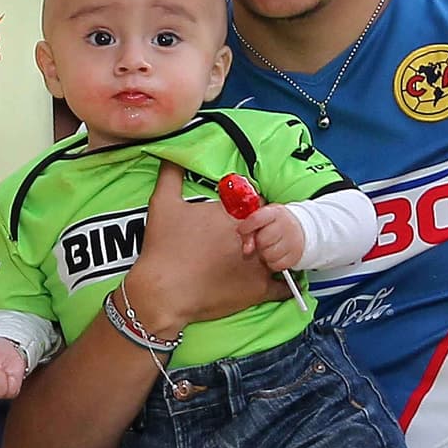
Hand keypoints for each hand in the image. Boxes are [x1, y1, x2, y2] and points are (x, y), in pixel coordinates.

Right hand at [129, 164, 283, 335]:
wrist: (163, 292)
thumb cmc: (163, 249)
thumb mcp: (162, 204)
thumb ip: (171, 174)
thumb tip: (170, 155)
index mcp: (234, 214)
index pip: (259, 203)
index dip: (253, 209)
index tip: (245, 215)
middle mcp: (252, 237)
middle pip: (271, 228)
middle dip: (264, 231)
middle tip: (253, 237)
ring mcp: (257, 264)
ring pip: (280, 254)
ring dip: (276, 254)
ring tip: (269, 257)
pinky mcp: (258, 289)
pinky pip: (283, 287)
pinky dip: (286, 284)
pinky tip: (283, 282)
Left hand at [236, 203, 304, 272]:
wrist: (298, 230)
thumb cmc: (274, 224)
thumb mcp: (261, 219)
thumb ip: (248, 230)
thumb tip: (246, 250)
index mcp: (275, 212)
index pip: (256, 219)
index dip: (246, 227)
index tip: (242, 230)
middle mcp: (286, 225)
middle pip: (262, 240)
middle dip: (258, 242)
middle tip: (262, 239)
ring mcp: (292, 241)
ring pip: (269, 254)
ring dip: (265, 253)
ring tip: (269, 246)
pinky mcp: (295, 256)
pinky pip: (276, 265)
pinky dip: (272, 262)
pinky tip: (276, 253)